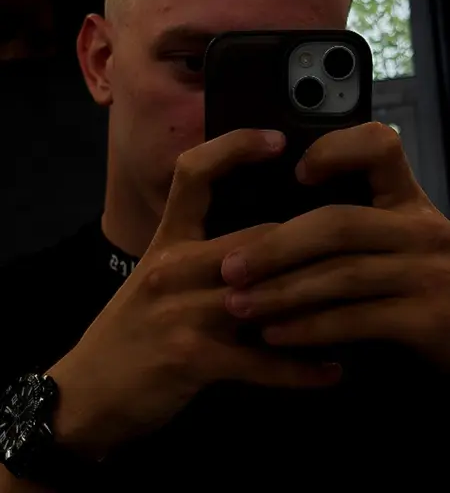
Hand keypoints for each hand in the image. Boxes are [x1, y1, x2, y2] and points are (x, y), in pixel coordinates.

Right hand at [47, 129, 338, 459]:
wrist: (86, 392)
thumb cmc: (127, 331)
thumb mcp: (155, 279)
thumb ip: (199, 256)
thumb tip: (262, 244)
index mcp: (167, 241)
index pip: (194, 174)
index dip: (233, 147)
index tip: (276, 139)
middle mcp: (175, 266)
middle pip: (256, 238)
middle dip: (309, 246)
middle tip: (354, 247)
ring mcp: (183, 312)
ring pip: (268, 295)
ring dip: (316, 306)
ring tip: (357, 306)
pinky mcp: (192, 358)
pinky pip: (261, 363)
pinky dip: (300, 370)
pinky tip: (331, 373)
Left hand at [222, 122, 449, 370]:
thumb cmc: (423, 282)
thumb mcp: (399, 243)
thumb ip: (357, 227)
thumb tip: (278, 228)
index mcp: (408, 201)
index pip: (381, 148)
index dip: (337, 149)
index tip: (298, 172)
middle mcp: (420, 229)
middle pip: (338, 224)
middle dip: (276, 246)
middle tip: (229, 266)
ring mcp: (427, 273)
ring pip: (341, 274)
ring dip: (281, 292)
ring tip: (238, 305)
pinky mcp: (428, 319)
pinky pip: (355, 320)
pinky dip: (309, 328)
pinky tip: (275, 335)